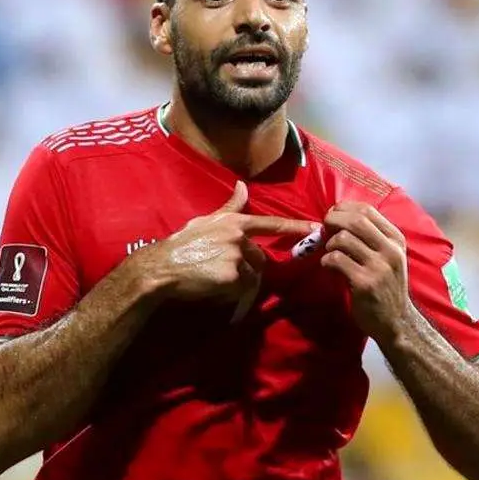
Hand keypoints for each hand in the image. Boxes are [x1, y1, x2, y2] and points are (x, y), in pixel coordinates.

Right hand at [139, 181, 316, 303]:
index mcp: (234, 222)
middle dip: (247, 267)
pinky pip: (241, 290)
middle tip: (222, 270)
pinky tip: (213, 287)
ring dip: (239, 282)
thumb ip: (229, 206)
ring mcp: (237, 257)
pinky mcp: (233, 277)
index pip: (270, 223)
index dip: (294, 226)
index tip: (316, 228)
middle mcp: (239, 237)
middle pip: (260, 258)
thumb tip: (242, 186)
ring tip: (214, 278)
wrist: (162, 267)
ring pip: (252, 275)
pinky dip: (231, 293)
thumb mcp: (206, 220)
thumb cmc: (182, 243)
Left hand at [321, 201, 412, 340]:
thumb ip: (372, 238)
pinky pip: (336, 260)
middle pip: (355, 220)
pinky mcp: (364, 283)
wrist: (396, 321)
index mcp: (396, 239)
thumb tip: (340, 217)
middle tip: (324, 229)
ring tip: (331, 254)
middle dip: (333, 220)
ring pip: (343, 239)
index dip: (344, 208)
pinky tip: (330, 268)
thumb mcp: (389, 257)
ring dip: (329, 245)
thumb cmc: (387, 286)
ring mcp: (378, 267)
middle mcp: (390, 250)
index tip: (333, 214)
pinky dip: (327, 261)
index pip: (367, 210)